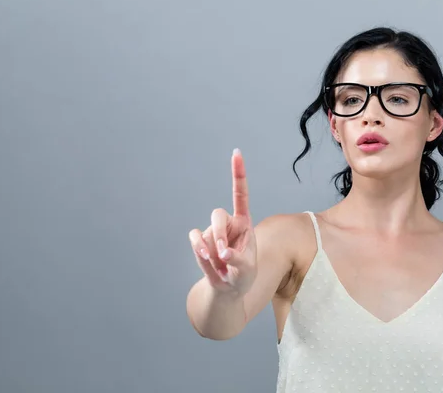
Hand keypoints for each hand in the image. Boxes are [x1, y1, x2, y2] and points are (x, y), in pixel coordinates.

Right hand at [188, 149, 256, 295]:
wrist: (228, 288)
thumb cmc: (243, 275)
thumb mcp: (248, 270)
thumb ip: (238, 260)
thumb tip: (223, 253)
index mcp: (244, 222)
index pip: (240, 194)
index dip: (238, 174)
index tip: (236, 153)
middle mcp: (228, 223)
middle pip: (217, 215)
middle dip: (219, 234)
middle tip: (224, 254)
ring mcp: (211, 231)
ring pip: (205, 232)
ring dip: (211, 251)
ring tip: (222, 266)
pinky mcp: (199, 240)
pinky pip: (194, 239)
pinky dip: (199, 252)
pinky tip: (209, 262)